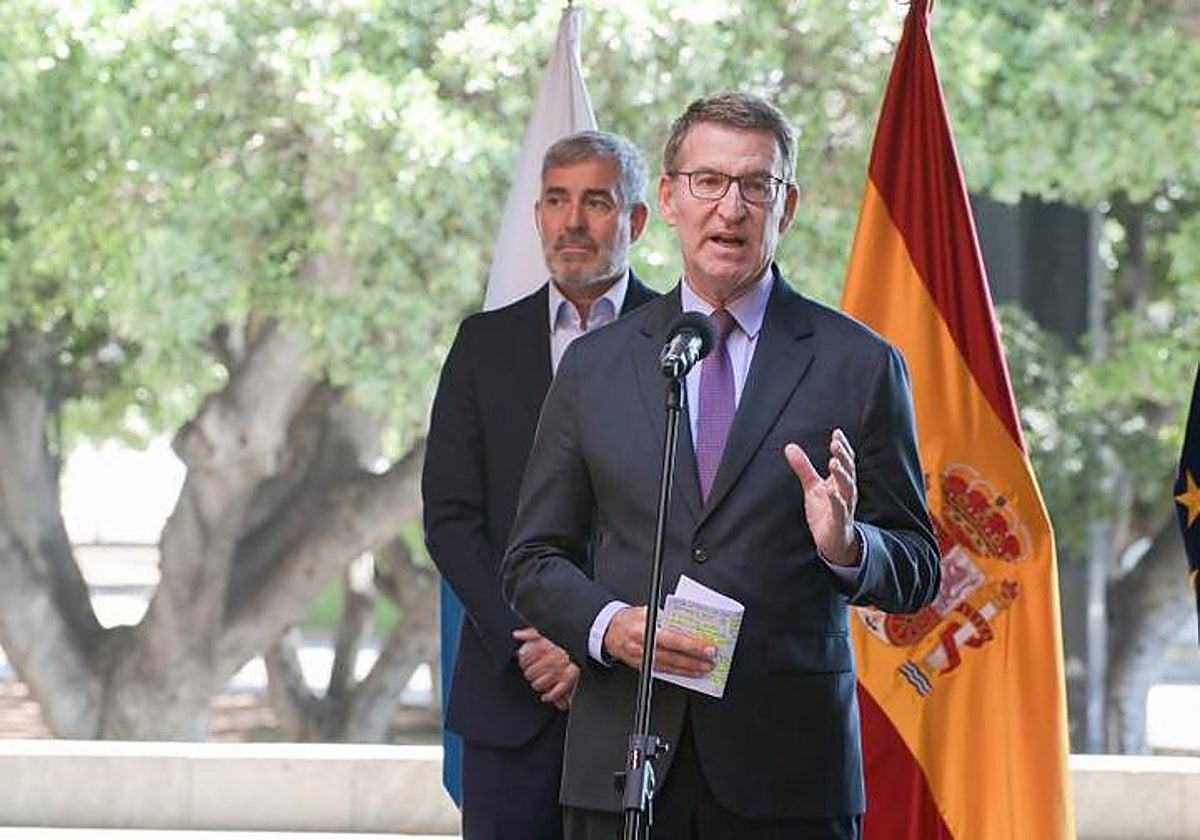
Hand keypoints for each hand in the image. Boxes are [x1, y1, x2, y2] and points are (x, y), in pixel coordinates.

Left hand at [513, 627, 578, 708]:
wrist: (588, 642)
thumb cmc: (564, 639)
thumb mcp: (547, 631)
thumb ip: (531, 632)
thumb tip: (517, 634)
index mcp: (545, 646)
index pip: (524, 658)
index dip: (522, 661)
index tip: (523, 661)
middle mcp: (551, 659)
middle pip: (529, 673)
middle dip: (528, 673)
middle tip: (531, 671)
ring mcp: (560, 671)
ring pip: (539, 684)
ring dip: (537, 684)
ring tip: (539, 681)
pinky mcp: (569, 680)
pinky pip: (555, 692)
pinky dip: (549, 696)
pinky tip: (545, 695)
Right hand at [601, 606, 716, 675]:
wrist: (609, 631)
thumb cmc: (629, 619)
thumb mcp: (647, 611)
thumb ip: (666, 618)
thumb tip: (689, 626)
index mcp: (644, 629)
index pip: (672, 639)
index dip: (692, 646)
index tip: (708, 648)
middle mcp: (642, 647)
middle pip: (673, 656)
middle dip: (695, 660)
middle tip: (711, 660)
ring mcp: (641, 660)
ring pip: (670, 667)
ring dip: (689, 669)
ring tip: (705, 668)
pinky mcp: (642, 667)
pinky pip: (663, 672)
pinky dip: (678, 672)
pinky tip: (690, 672)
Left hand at [783, 428, 860, 565]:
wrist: (833, 540)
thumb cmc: (825, 510)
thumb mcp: (812, 487)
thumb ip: (803, 467)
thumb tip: (790, 447)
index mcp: (840, 481)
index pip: (846, 460)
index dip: (843, 447)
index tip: (837, 432)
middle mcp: (846, 491)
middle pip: (848, 471)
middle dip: (843, 457)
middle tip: (835, 443)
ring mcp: (845, 506)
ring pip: (847, 488)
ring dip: (842, 475)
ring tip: (833, 462)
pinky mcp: (839, 520)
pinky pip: (840, 509)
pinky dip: (837, 500)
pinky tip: (831, 492)